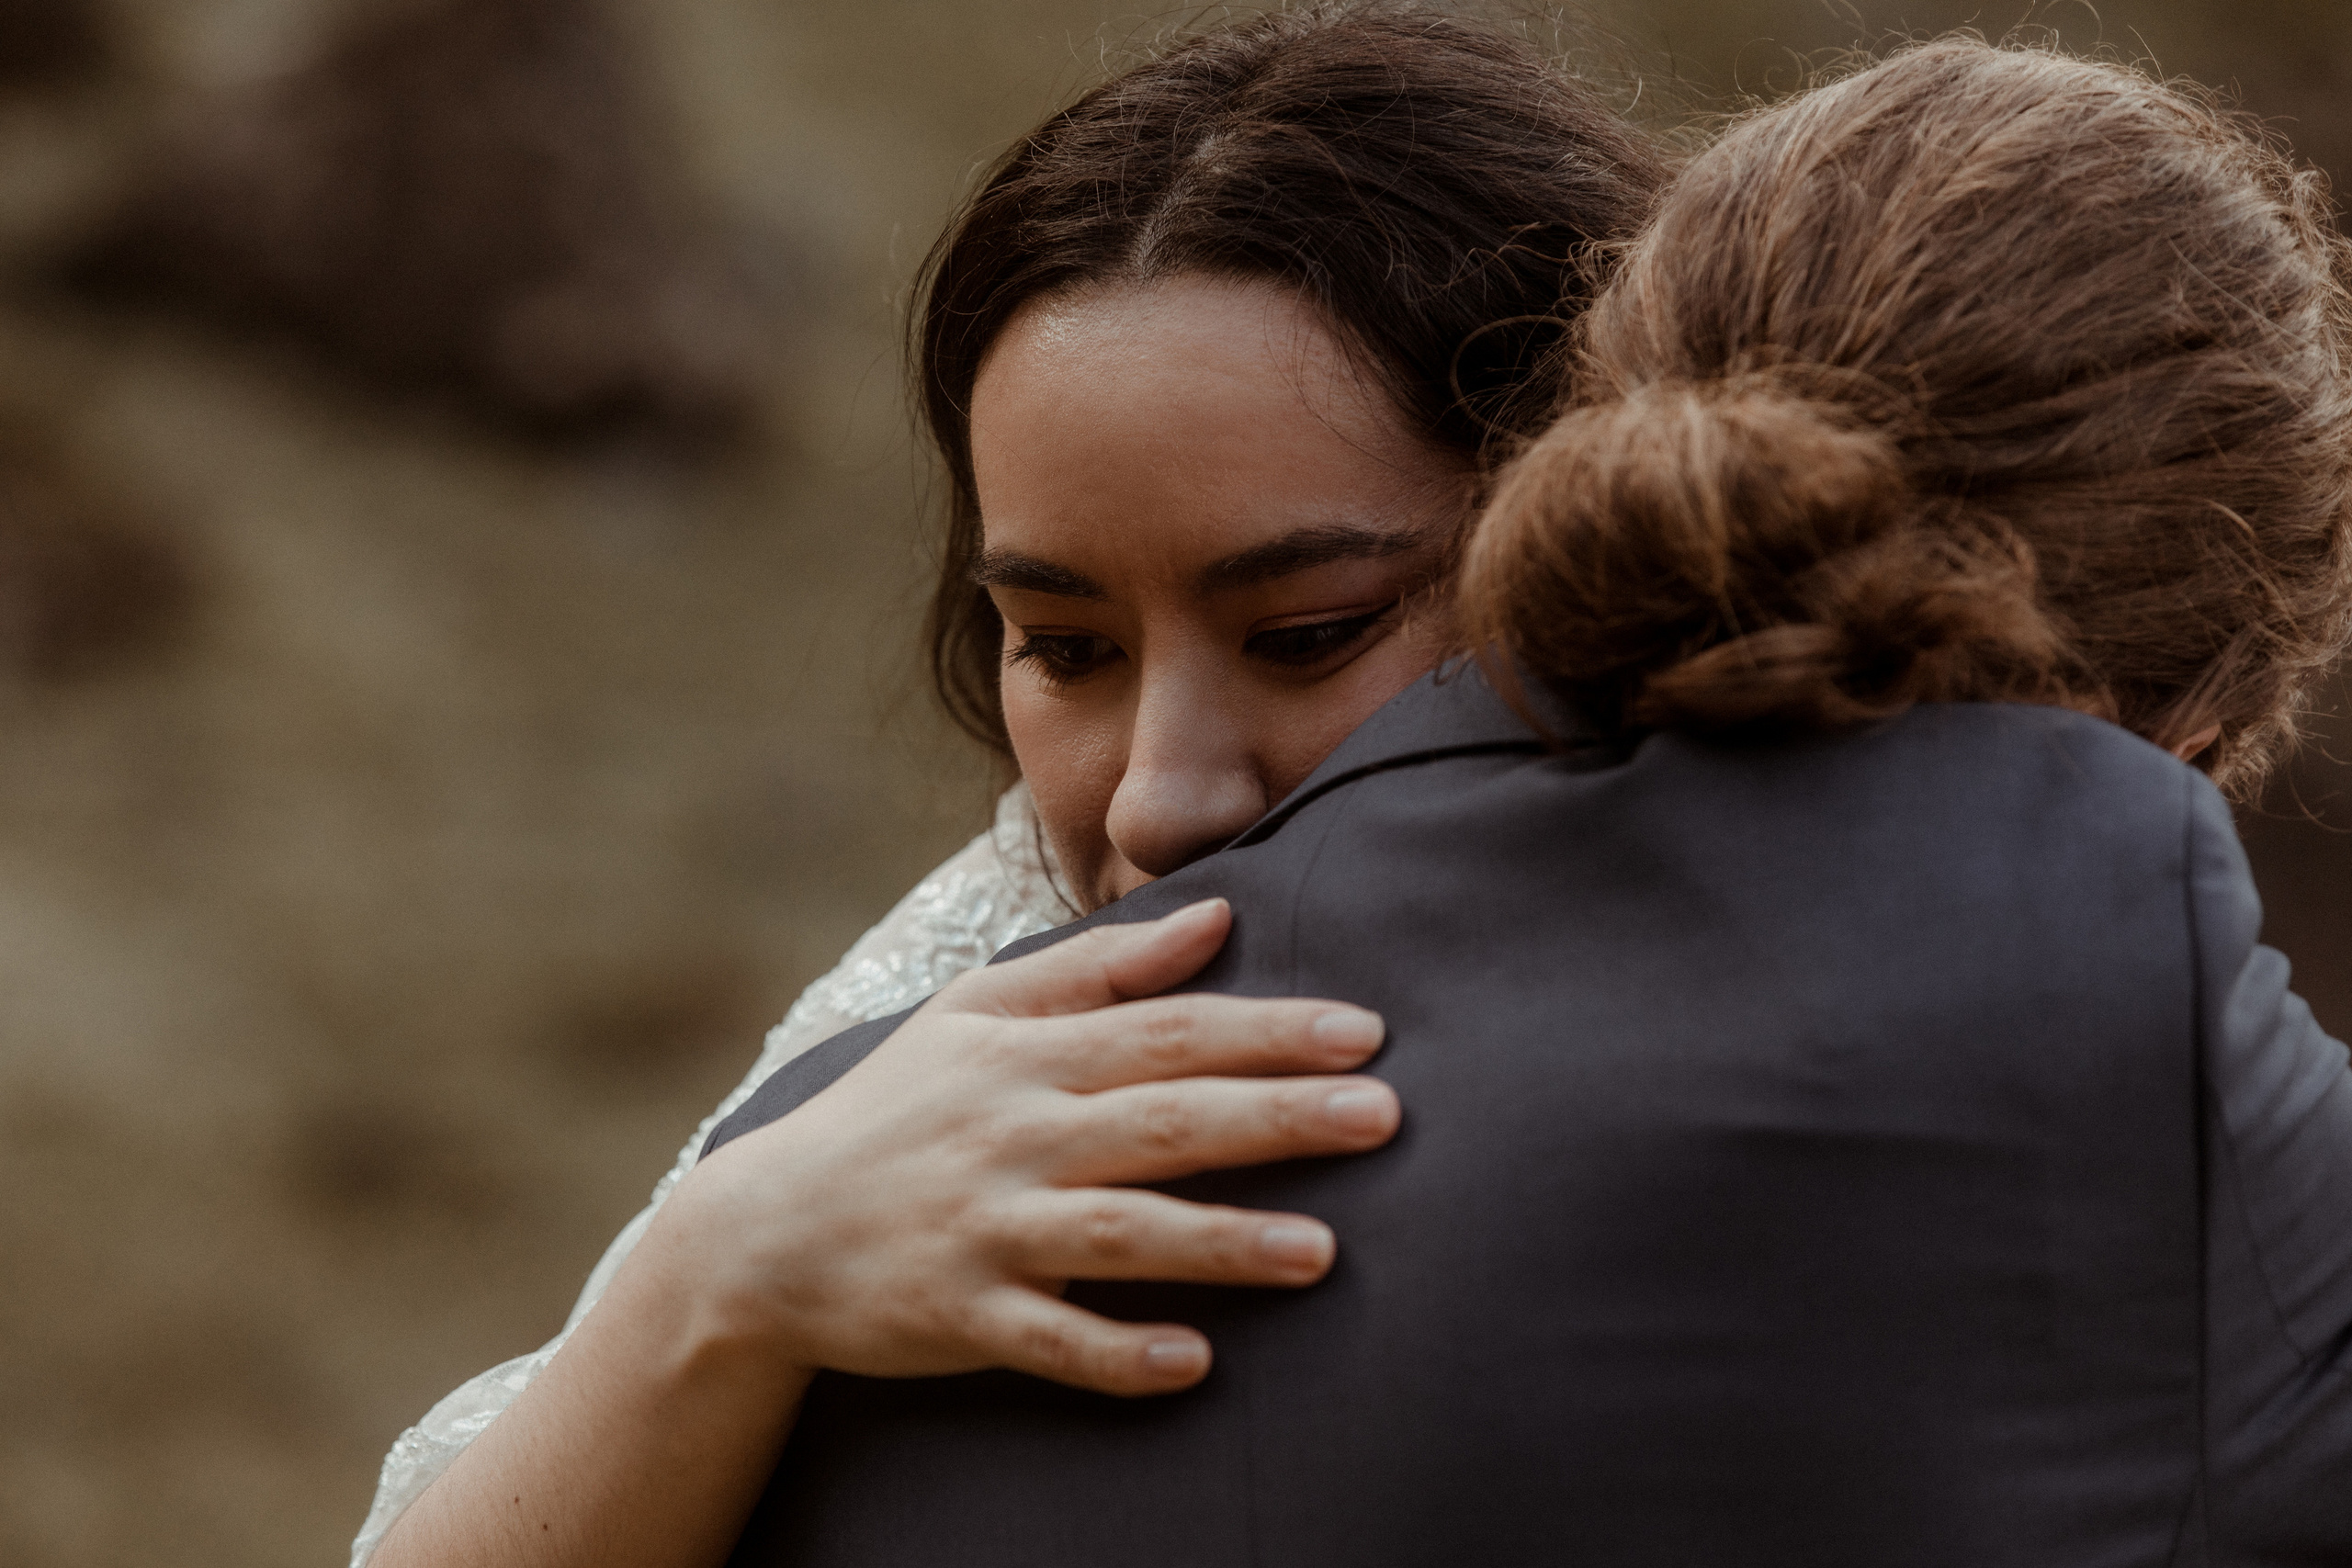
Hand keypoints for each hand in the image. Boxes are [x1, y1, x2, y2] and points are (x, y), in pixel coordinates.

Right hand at [652, 897, 1398, 1397]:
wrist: (764, 1230)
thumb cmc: (893, 1110)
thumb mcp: (976, 1013)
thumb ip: (1101, 967)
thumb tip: (1218, 917)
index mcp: (1026, 1056)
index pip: (1167, 1032)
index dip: (1267, 1030)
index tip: (1364, 1033)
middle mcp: (1013, 1136)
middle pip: (1165, 1121)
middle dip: (1277, 1117)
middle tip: (1383, 1117)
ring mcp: (986, 1229)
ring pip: (1121, 1234)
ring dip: (1223, 1243)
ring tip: (1321, 1253)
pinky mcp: (959, 1315)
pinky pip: (1049, 1340)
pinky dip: (1118, 1354)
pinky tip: (1193, 1361)